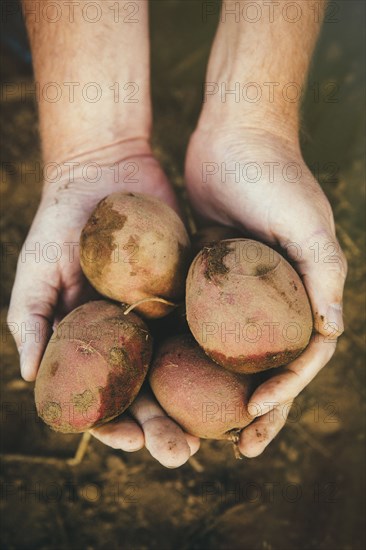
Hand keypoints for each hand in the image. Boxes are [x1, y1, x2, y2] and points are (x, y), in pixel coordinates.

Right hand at [7, 143, 198, 466]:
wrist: (106, 169)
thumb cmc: (62, 221)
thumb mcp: (36, 271)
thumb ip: (31, 320)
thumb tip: (30, 378)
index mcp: (91, 339)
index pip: (100, 395)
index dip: (112, 424)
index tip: (128, 442)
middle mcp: (129, 335)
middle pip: (146, 392)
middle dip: (161, 427)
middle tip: (181, 455)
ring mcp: (160, 315)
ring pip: (180, 370)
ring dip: (196, 405)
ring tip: (216, 433)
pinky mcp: (188, 291)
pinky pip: (204, 327)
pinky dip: (217, 356)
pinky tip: (235, 379)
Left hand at [185, 124, 346, 456]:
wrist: (232, 137)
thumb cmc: (274, 175)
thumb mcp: (305, 221)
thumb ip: (323, 272)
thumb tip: (331, 332)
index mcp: (303, 294)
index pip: (301, 358)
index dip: (286, 392)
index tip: (254, 416)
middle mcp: (274, 300)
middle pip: (269, 368)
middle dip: (259, 410)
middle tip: (238, 448)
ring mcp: (239, 294)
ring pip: (232, 356)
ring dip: (222, 394)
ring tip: (203, 430)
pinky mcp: (206, 281)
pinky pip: (199, 325)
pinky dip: (191, 355)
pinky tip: (171, 379)